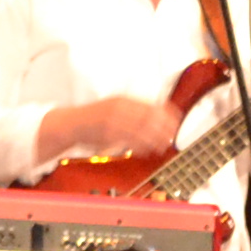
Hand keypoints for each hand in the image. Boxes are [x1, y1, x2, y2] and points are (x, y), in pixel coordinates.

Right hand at [53, 91, 191, 163]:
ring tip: (162, 145)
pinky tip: (147, 150)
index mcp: (123, 100)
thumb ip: (135, 109)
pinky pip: (129, 142)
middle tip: (171, 136)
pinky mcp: (108, 135)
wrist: (73, 123)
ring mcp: (113, 122)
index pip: (150, 106)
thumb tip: (158, 113)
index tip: (176, 121)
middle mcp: (119, 109)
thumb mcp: (116, 106)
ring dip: (154, 139)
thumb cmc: (97, 117)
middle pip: (148, 118)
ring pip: (140, 131)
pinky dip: (141, 147)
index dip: (165, 114)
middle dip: (162, 128)